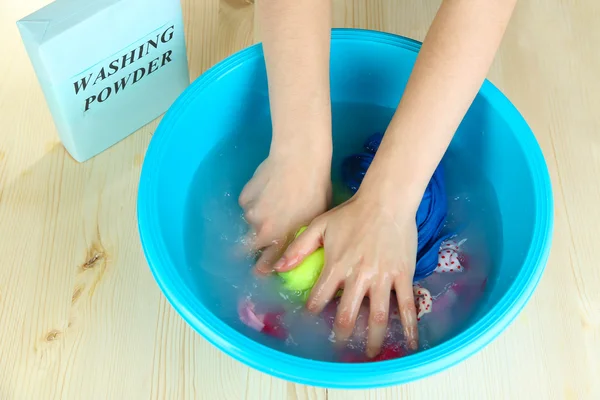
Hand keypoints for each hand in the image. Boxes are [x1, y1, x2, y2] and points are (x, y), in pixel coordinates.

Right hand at [239, 143, 331, 274]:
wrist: (299, 160)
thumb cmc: (316, 189)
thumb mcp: (317, 217)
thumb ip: (302, 233)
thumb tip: (299, 240)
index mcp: (283, 238)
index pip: (267, 262)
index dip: (263, 267)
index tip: (260, 269)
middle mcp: (263, 230)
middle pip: (247, 247)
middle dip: (247, 248)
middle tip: (251, 243)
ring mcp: (251, 213)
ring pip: (250, 221)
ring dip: (257, 217)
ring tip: (273, 202)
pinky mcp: (244, 197)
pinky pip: (247, 203)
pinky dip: (254, 200)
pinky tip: (267, 188)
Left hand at [273, 191, 418, 357]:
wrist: (385, 200)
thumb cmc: (351, 212)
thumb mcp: (319, 224)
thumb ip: (298, 247)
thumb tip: (278, 268)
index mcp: (336, 266)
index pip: (319, 297)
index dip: (312, 312)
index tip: (310, 323)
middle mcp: (358, 276)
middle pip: (347, 314)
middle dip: (341, 335)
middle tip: (338, 348)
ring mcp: (382, 277)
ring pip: (378, 315)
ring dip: (373, 339)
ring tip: (369, 354)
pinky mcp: (402, 275)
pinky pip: (406, 304)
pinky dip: (409, 326)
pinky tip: (411, 342)